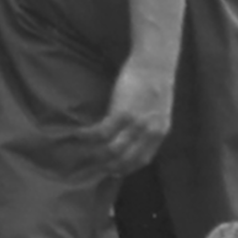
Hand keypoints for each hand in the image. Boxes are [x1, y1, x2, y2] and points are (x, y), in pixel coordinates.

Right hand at [80, 56, 176, 179]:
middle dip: (109, 167)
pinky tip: (77, 135)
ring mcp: (136, 124)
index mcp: (159, 133)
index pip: (142, 160)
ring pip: (112, 150)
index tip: (114, 173)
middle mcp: (149, 133)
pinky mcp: (122, 113)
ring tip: (82, 154)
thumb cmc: (154, 81)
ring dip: (96, 155)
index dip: (127, 169)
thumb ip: (148, 124)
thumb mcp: (157, 109)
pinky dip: (88, 136)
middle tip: (93, 168)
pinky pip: (101, 133)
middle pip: (126, 160)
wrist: (155, 63)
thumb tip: (132, 134)